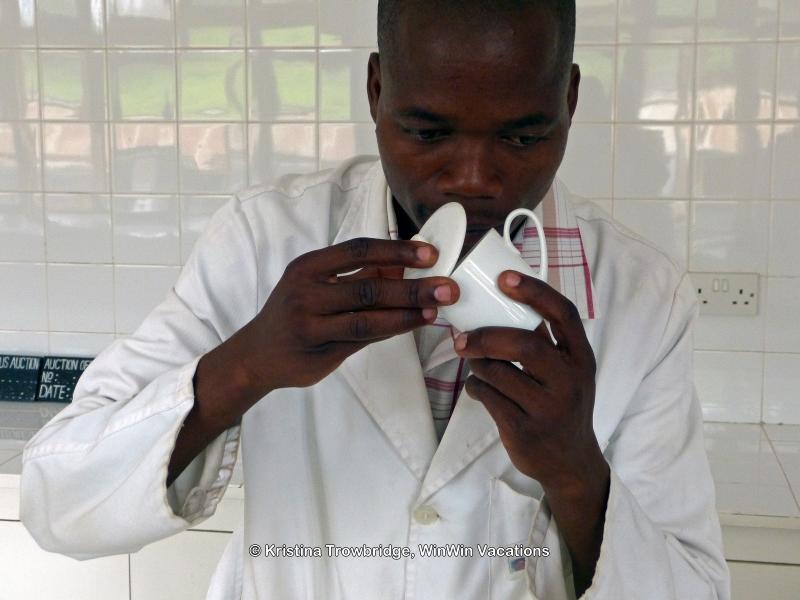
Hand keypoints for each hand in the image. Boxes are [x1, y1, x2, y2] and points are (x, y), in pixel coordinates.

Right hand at [236, 237, 458, 393]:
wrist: (256, 356)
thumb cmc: (293, 314)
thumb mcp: (316, 284)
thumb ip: (358, 276)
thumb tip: (403, 265)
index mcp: (308, 266)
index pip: (358, 250)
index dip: (397, 250)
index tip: (430, 254)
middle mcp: (306, 292)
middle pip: (369, 286)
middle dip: (414, 287)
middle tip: (448, 287)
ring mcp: (311, 323)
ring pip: (368, 318)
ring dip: (407, 313)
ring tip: (436, 309)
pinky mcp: (319, 351)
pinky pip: (363, 339)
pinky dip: (392, 330)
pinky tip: (413, 324)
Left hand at [453, 270, 607, 593]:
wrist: (571, 463)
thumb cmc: (563, 405)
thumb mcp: (569, 372)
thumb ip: (547, 341)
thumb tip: (506, 298)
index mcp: (581, 358)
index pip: (563, 315)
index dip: (534, 292)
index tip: (504, 277)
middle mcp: (570, 381)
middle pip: (526, 344)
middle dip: (487, 336)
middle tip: (462, 337)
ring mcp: (548, 408)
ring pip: (498, 372)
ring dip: (477, 364)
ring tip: (475, 363)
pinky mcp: (524, 429)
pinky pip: (486, 396)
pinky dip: (475, 387)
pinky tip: (479, 387)